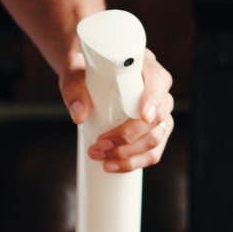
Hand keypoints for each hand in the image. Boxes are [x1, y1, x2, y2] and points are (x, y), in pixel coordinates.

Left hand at [61, 48, 174, 173]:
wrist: (84, 76)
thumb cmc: (84, 69)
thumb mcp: (74, 71)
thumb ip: (74, 88)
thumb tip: (79, 115)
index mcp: (145, 65)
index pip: (158, 80)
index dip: (153, 99)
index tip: (142, 115)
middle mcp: (157, 89)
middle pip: (158, 117)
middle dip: (129, 136)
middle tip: (100, 144)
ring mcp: (158, 112)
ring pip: (156, 138)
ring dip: (129, 154)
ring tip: (99, 156)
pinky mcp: (151, 131)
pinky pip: (152, 152)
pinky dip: (133, 162)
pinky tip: (112, 165)